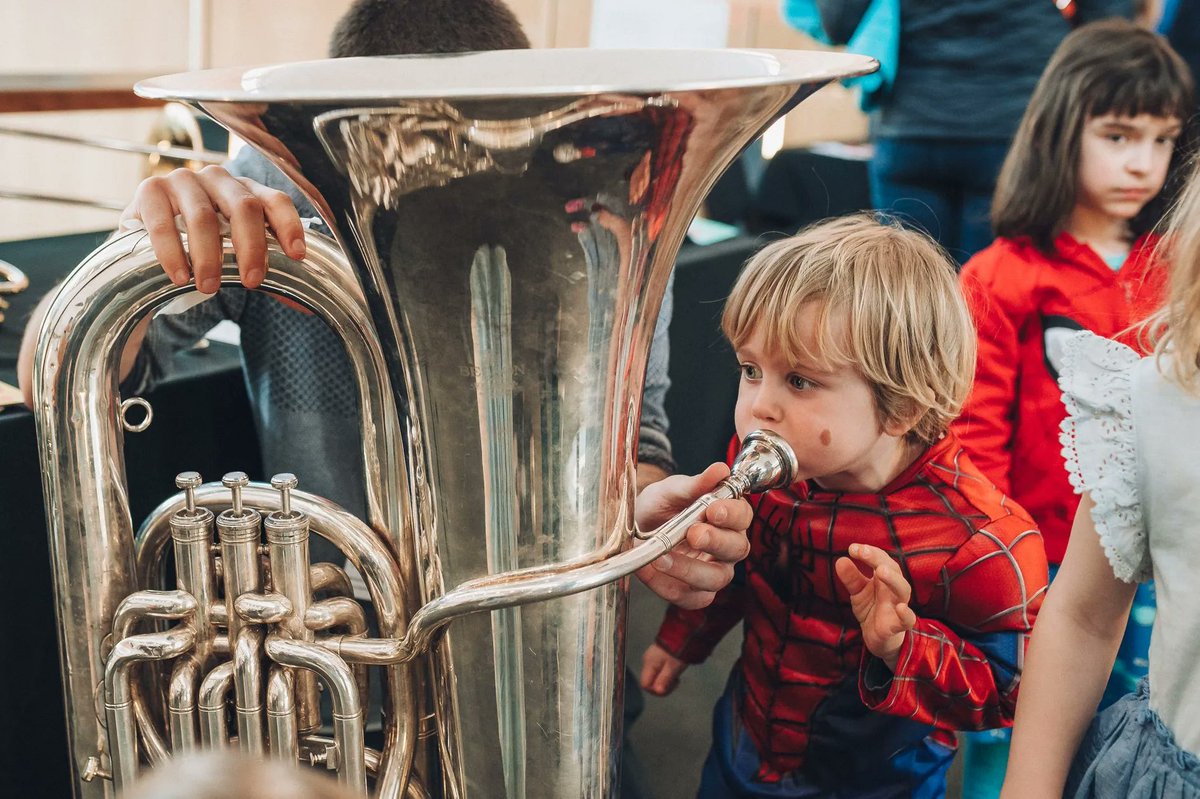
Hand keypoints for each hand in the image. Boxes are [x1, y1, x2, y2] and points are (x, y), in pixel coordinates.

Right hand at [121, 165, 306, 293]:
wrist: (147, 240)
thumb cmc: (201, 246)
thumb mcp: (233, 254)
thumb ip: (263, 271)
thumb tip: (304, 305)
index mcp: (246, 190)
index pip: (275, 200)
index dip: (289, 225)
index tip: (297, 256)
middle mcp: (218, 179)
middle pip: (244, 207)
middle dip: (251, 247)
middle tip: (252, 282)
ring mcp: (183, 180)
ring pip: (204, 217)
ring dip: (209, 256)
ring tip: (209, 287)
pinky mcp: (150, 190)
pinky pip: (163, 222)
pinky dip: (172, 252)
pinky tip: (180, 276)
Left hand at [634, 462, 752, 609]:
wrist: (633, 529)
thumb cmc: (659, 508)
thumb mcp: (670, 491)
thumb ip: (694, 484)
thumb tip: (720, 470)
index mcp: (728, 517)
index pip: (743, 516)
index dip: (732, 514)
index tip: (713, 509)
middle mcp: (726, 546)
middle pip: (736, 549)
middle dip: (715, 541)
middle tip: (693, 533)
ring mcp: (712, 572)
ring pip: (716, 578)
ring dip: (689, 569)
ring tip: (662, 557)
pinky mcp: (693, 593)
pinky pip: (689, 597)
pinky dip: (668, 586)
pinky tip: (650, 571)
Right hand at [640, 643, 687, 696]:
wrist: (683, 634)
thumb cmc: (677, 652)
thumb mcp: (673, 667)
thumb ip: (664, 680)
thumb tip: (658, 692)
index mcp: (649, 664)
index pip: (645, 685)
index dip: (656, 690)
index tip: (669, 685)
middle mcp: (647, 662)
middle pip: (650, 682)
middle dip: (662, 686)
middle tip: (675, 681)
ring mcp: (651, 659)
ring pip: (654, 678)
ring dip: (665, 681)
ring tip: (676, 675)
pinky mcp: (657, 657)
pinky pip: (658, 671)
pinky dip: (665, 675)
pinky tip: (674, 671)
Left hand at [835, 543, 916, 670]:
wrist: (879, 638)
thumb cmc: (872, 609)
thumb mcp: (858, 592)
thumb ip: (851, 578)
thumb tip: (840, 560)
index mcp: (884, 579)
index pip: (881, 560)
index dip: (869, 552)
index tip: (853, 548)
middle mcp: (893, 589)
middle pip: (893, 570)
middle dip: (878, 559)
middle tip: (862, 552)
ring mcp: (898, 606)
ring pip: (903, 590)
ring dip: (893, 579)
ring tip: (880, 571)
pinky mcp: (898, 625)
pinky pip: (908, 620)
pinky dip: (907, 614)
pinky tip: (901, 608)